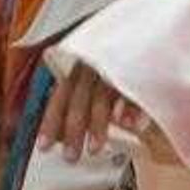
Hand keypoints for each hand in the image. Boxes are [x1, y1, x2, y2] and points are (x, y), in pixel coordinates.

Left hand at [36, 55, 155, 160]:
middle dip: (73, 129)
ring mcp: (117, 66)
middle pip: (79, 99)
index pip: (60, 95)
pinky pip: (134, 91)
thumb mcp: (92, 78)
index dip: (51, 122)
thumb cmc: (116, 64)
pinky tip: (129, 126)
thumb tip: (61, 133)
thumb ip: (77, 102)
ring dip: (98, 125)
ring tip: (95, 149)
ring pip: (102, 97)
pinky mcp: (141, 67)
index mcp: (80, 67)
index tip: (44, 146)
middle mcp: (95, 66)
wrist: (145, 32)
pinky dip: (132, 109)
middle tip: (70, 156)